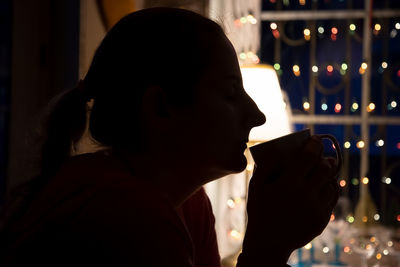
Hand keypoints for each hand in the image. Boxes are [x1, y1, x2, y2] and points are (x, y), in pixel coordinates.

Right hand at [238, 136, 339, 265]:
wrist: (268, 244)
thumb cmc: (259, 211)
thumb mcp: (256, 187)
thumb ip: (265, 166)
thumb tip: (277, 150)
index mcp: (289, 183)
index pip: (308, 156)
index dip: (314, 144)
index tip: (315, 139)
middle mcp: (306, 194)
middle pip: (325, 168)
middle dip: (325, 158)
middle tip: (321, 155)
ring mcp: (316, 208)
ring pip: (332, 183)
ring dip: (329, 174)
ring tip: (323, 171)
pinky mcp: (322, 219)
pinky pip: (332, 199)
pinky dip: (330, 189)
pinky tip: (323, 187)